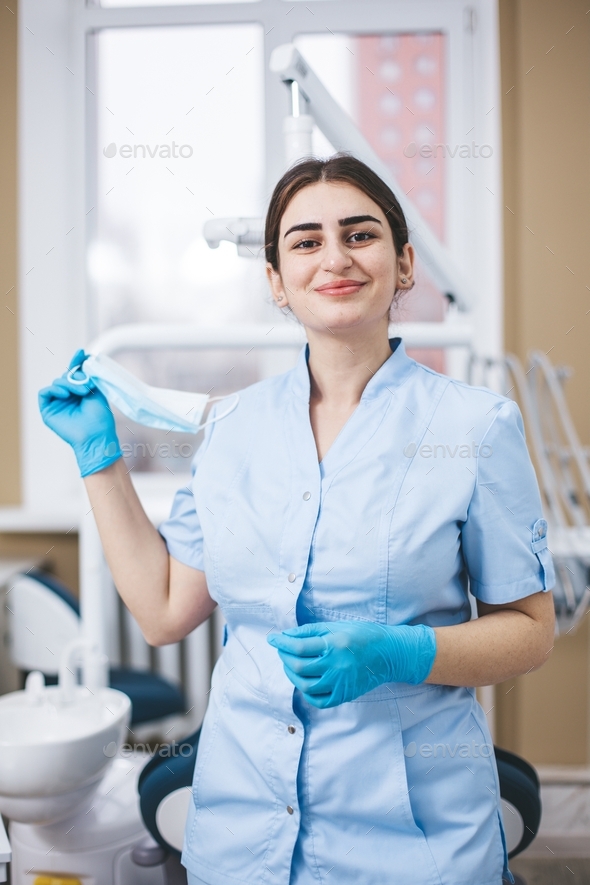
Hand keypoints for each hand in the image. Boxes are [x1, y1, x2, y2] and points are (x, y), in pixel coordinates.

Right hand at [39, 349, 121, 476]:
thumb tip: (85, 358)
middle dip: (75, 377)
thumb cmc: (100, 417)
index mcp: (79, 393)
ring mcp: (57, 404)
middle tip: (87, 385)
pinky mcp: (48, 411)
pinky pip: (44, 392)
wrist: (96, 435)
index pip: (74, 374)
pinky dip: (54, 390)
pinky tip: (66, 395)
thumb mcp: (97, 391)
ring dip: (68, 384)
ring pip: (56, 383)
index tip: (82, 353)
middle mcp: (68, 397)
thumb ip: (89, 376)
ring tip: (81, 392)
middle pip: (65, 376)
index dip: (76, 363)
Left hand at [267, 620, 435, 707]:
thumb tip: (287, 635)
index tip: (273, 639)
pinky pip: (319, 700)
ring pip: (305, 685)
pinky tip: (304, 681)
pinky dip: (306, 693)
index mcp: (335, 644)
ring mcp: (341, 683)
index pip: (299, 646)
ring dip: (291, 675)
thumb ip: (311, 631)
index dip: (281, 642)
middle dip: (284, 657)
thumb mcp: (338, 626)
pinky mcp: (345, 695)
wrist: (391, 654)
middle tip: (281, 649)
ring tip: (290, 664)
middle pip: (299, 666)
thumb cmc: (364, 635)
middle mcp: (337, 665)